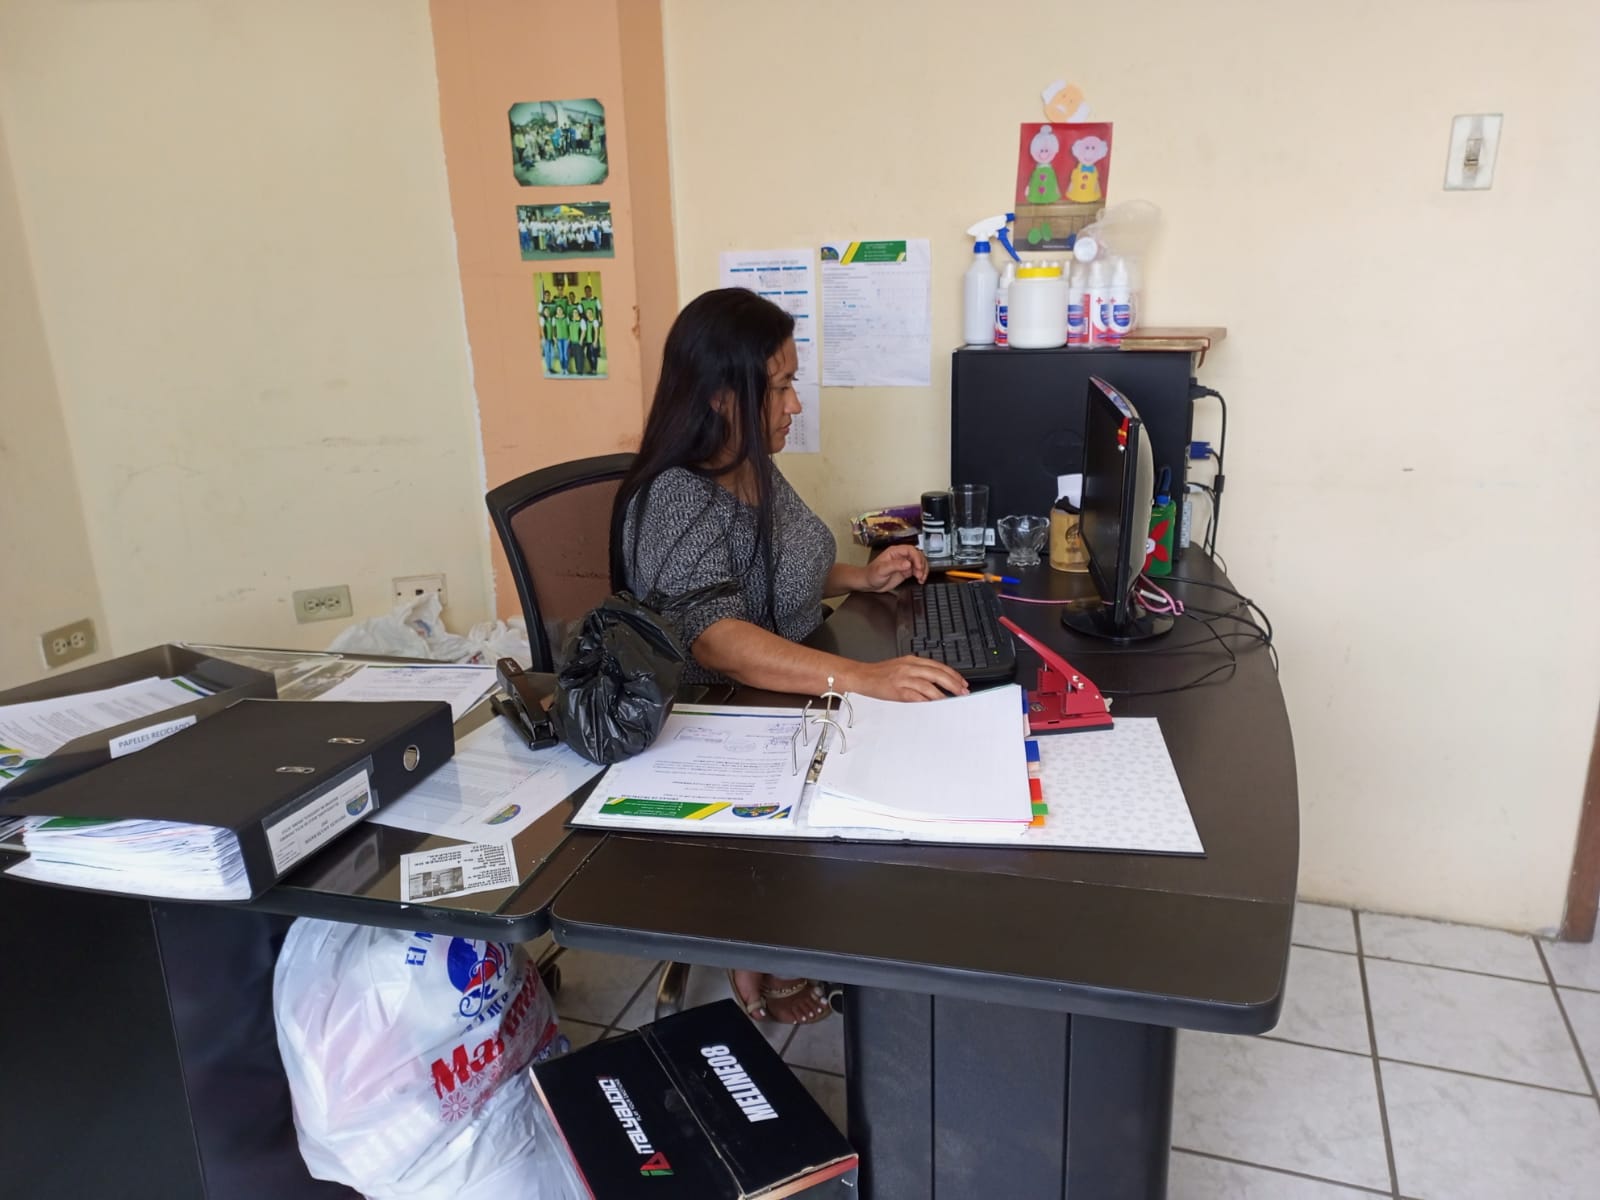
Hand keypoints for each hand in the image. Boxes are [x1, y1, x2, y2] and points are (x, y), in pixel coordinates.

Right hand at [848, 656, 968, 701]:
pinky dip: (927, 701)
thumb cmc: (880, 674)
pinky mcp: (897, 690)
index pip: (938, 666)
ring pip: (929, 684)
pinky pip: (916, 696)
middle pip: (937, 674)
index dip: (953, 674)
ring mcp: (903, 678)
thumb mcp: (901, 667)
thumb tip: (937, 682)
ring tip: (952, 701)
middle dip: (953, 683)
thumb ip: (918, 672)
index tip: (962, 683)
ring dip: (943, 694)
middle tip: (963, 692)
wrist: (861, 676)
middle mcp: (909, 667)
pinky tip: (934, 705)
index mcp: (912, 660)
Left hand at [861, 544, 928, 592]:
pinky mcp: (906, 572)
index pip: (911, 550)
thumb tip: (908, 564)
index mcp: (895, 552)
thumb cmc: (871, 574)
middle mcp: (901, 556)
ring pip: (919, 563)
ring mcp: (904, 564)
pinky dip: (921, 575)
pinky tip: (920, 580)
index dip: (917, 557)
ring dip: (923, 570)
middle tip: (920, 574)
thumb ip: (895, 566)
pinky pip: (917, 571)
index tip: (919, 567)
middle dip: (922, 565)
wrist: (868, 583)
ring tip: (921, 578)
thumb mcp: (882, 570)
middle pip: (917, 556)